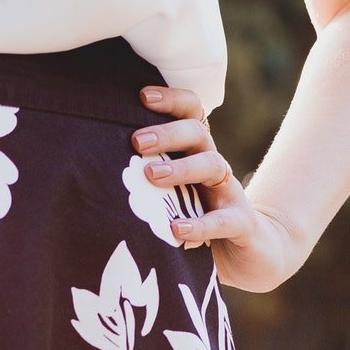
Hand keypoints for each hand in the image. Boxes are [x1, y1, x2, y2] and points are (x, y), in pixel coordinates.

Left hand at [132, 85, 309, 292]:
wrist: (253, 252)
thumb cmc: (200, 221)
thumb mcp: (173, 198)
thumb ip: (145, 186)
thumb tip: (96, 175)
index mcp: (197, 155)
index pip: (191, 115)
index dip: (172, 101)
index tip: (143, 97)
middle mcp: (214, 168)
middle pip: (198, 135)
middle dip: (168, 133)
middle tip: (137, 142)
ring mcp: (230, 194)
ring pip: (213, 166)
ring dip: (181, 168)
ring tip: (152, 175)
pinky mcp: (242, 224)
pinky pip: (222, 220)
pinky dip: (200, 225)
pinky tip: (177, 228)